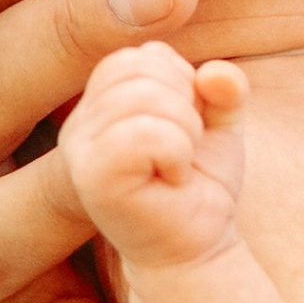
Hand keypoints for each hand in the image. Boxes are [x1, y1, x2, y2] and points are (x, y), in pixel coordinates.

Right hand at [65, 44, 248, 272]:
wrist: (197, 247)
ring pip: (144, 95)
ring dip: (185, 130)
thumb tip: (215, 73)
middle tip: (187, 148)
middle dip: (185, 102)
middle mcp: (80, 124)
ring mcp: (80, 150)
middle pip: (136, 65)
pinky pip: (144, 131)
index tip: (188, 128)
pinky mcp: (92, 177)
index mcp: (100, 105)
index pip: (139, 56)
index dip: (181, 83)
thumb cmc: (200, 185)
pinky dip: (176, 150)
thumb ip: (223, 88)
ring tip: (180, 164)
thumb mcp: (219, 124)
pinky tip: (174, 178)